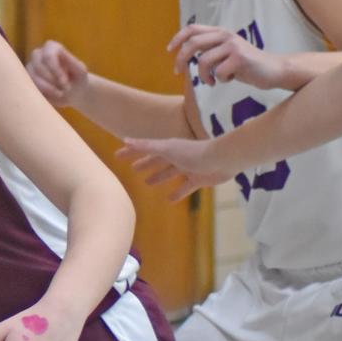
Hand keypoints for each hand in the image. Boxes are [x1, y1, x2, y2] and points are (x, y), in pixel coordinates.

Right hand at [26, 40, 87, 109]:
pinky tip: (52, 96)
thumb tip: (60, 68)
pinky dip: (42, 93)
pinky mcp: (27, 81)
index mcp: (51, 47)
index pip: (48, 55)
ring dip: (46, 88)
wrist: (74, 93)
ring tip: (59, 94)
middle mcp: (38, 55)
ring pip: (31, 77)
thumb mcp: (80, 70)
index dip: (55, 70)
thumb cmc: (78, 79)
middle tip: (64, 90)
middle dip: (51, 80)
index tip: (64, 83)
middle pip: (38, 66)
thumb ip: (72, 64)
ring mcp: (30, 68)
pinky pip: (29, 88)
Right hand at [117, 136, 235, 201]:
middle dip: (146, 164)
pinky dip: (177, 193)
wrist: (223, 159)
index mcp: (168, 147)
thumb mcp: (167, 148)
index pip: (145, 149)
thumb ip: (147, 145)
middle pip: (157, 160)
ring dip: (159, 177)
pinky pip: (185, 187)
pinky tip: (169, 200)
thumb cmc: (194, 152)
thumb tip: (125, 140)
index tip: (118, 155)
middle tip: (133, 169)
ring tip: (148, 183)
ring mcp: (188, 168)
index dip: (131, 152)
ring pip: (169, 173)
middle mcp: (177, 156)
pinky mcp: (199, 179)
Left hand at [168, 24, 286, 89]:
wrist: (272, 70)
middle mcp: (226, 35)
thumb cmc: (245, 65)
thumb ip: (208, 51)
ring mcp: (233, 45)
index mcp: (220, 33)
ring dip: (204, 76)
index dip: (178, 38)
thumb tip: (184, 54)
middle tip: (178, 73)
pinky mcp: (240, 58)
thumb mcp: (224, 54)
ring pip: (204, 61)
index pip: (193, 29)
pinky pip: (218, 72)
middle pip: (193, 44)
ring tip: (212, 82)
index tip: (169, 50)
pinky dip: (220, 80)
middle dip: (181, 60)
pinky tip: (230, 79)